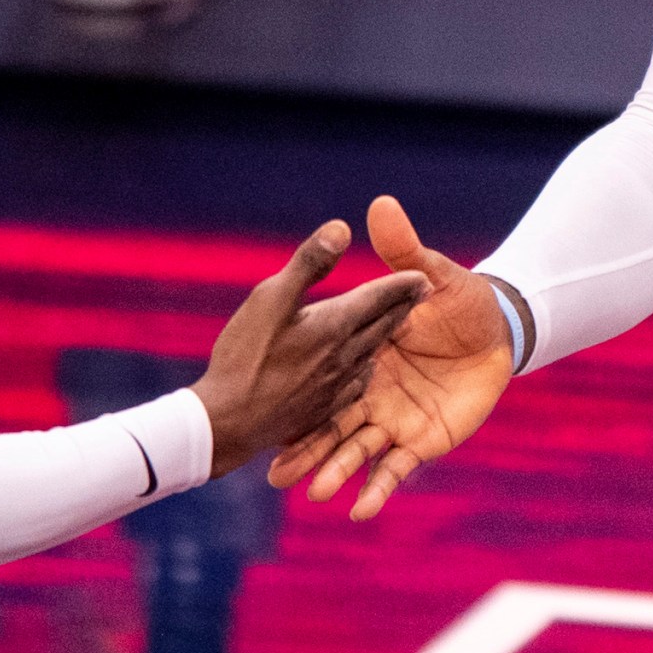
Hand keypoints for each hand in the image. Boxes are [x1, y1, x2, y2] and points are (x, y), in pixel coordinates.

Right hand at [191, 220, 428, 476]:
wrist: (227, 425)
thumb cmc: (244, 356)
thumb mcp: (271, 299)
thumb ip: (309, 263)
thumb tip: (342, 228)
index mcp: (334, 327)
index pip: (378, 299)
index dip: (401, 285)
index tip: (425, 275)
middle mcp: (343, 358)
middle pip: (381, 327)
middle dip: (402, 307)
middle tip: (422, 294)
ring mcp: (335, 389)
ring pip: (370, 357)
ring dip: (387, 338)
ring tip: (397, 326)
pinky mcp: (322, 413)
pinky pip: (356, 387)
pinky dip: (365, 371)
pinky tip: (363, 372)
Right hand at [267, 196, 513, 519]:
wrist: (498, 336)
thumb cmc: (458, 302)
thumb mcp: (429, 275)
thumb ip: (402, 248)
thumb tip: (379, 203)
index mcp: (361, 352)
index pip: (325, 375)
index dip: (296, 391)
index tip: (262, 410)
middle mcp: (370, 390)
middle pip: (331, 423)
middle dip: (305, 449)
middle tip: (275, 474)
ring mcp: (393, 419)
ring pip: (356, 449)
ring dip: (336, 471)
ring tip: (315, 492)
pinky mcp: (420, 440)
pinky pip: (395, 469)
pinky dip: (379, 488)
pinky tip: (361, 510)